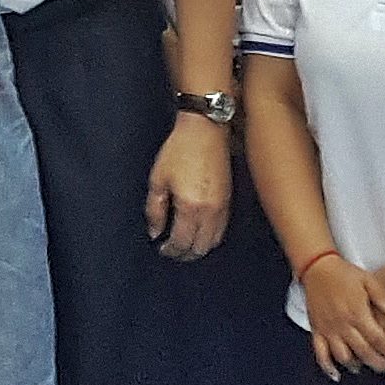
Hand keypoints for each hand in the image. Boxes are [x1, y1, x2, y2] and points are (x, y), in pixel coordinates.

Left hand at [145, 112, 230, 259]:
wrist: (205, 130)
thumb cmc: (180, 150)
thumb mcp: (158, 179)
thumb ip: (155, 209)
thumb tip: (155, 232)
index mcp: (191, 208)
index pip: (182, 243)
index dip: (171, 251)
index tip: (162, 249)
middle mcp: (210, 212)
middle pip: (201, 247)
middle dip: (185, 254)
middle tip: (172, 251)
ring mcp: (223, 207)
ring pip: (214, 241)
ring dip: (199, 248)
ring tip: (185, 245)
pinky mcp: (229, 200)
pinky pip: (222, 229)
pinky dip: (210, 237)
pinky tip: (200, 232)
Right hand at [299, 257, 384, 381]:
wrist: (317, 268)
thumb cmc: (341, 273)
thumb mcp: (367, 280)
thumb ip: (381, 297)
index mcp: (357, 312)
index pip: (377, 339)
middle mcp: (343, 324)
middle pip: (364, 352)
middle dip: (379, 363)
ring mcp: (329, 329)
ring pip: (344, 356)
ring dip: (357, 365)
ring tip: (366, 366)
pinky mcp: (317, 330)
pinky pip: (320, 353)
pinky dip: (327, 366)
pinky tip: (335, 373)